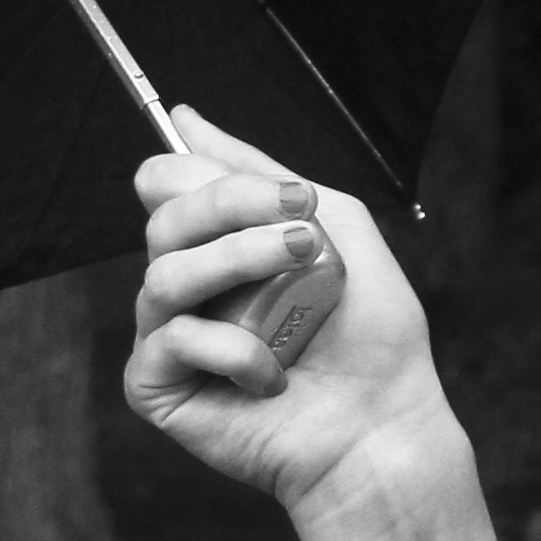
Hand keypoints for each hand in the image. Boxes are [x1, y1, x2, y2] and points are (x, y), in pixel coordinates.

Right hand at [124, 104, 456, 522]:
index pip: (171, 183)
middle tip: (303, 235)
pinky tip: (271, 374)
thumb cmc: (368, 334)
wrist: (382, 424)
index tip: (293, 195)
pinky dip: (232, 349)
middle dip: (233, 211)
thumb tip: (184, 116)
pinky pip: (172, 339)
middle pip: (164, 218)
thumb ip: (264, 170)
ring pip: (164, 273)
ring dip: (238, 264)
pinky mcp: (157, 387)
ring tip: (301, 275)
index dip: (219, 177)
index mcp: (217, 245)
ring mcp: (167, 336)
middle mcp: (186, 287)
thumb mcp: (335, 227)